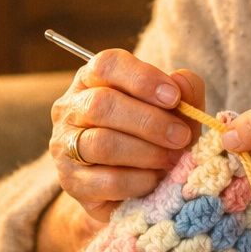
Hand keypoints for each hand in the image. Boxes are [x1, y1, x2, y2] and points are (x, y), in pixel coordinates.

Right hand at [49, 49, 205, 220]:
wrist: (139, 186)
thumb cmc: (157, 136)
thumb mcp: (175, 110)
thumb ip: (185, 91)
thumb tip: (180, 82)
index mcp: (92, 80)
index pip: (106, 65)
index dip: (142, 78)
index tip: (174, 97)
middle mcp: (70, 109)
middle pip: (101, 104)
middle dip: (149, 121)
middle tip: (181, 136)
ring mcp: (65, 147)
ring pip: (102, 143)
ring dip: (146, 152)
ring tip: (171, 160)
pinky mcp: (72, 183)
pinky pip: (107, 181)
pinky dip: (139, 181)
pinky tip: (155, 180)